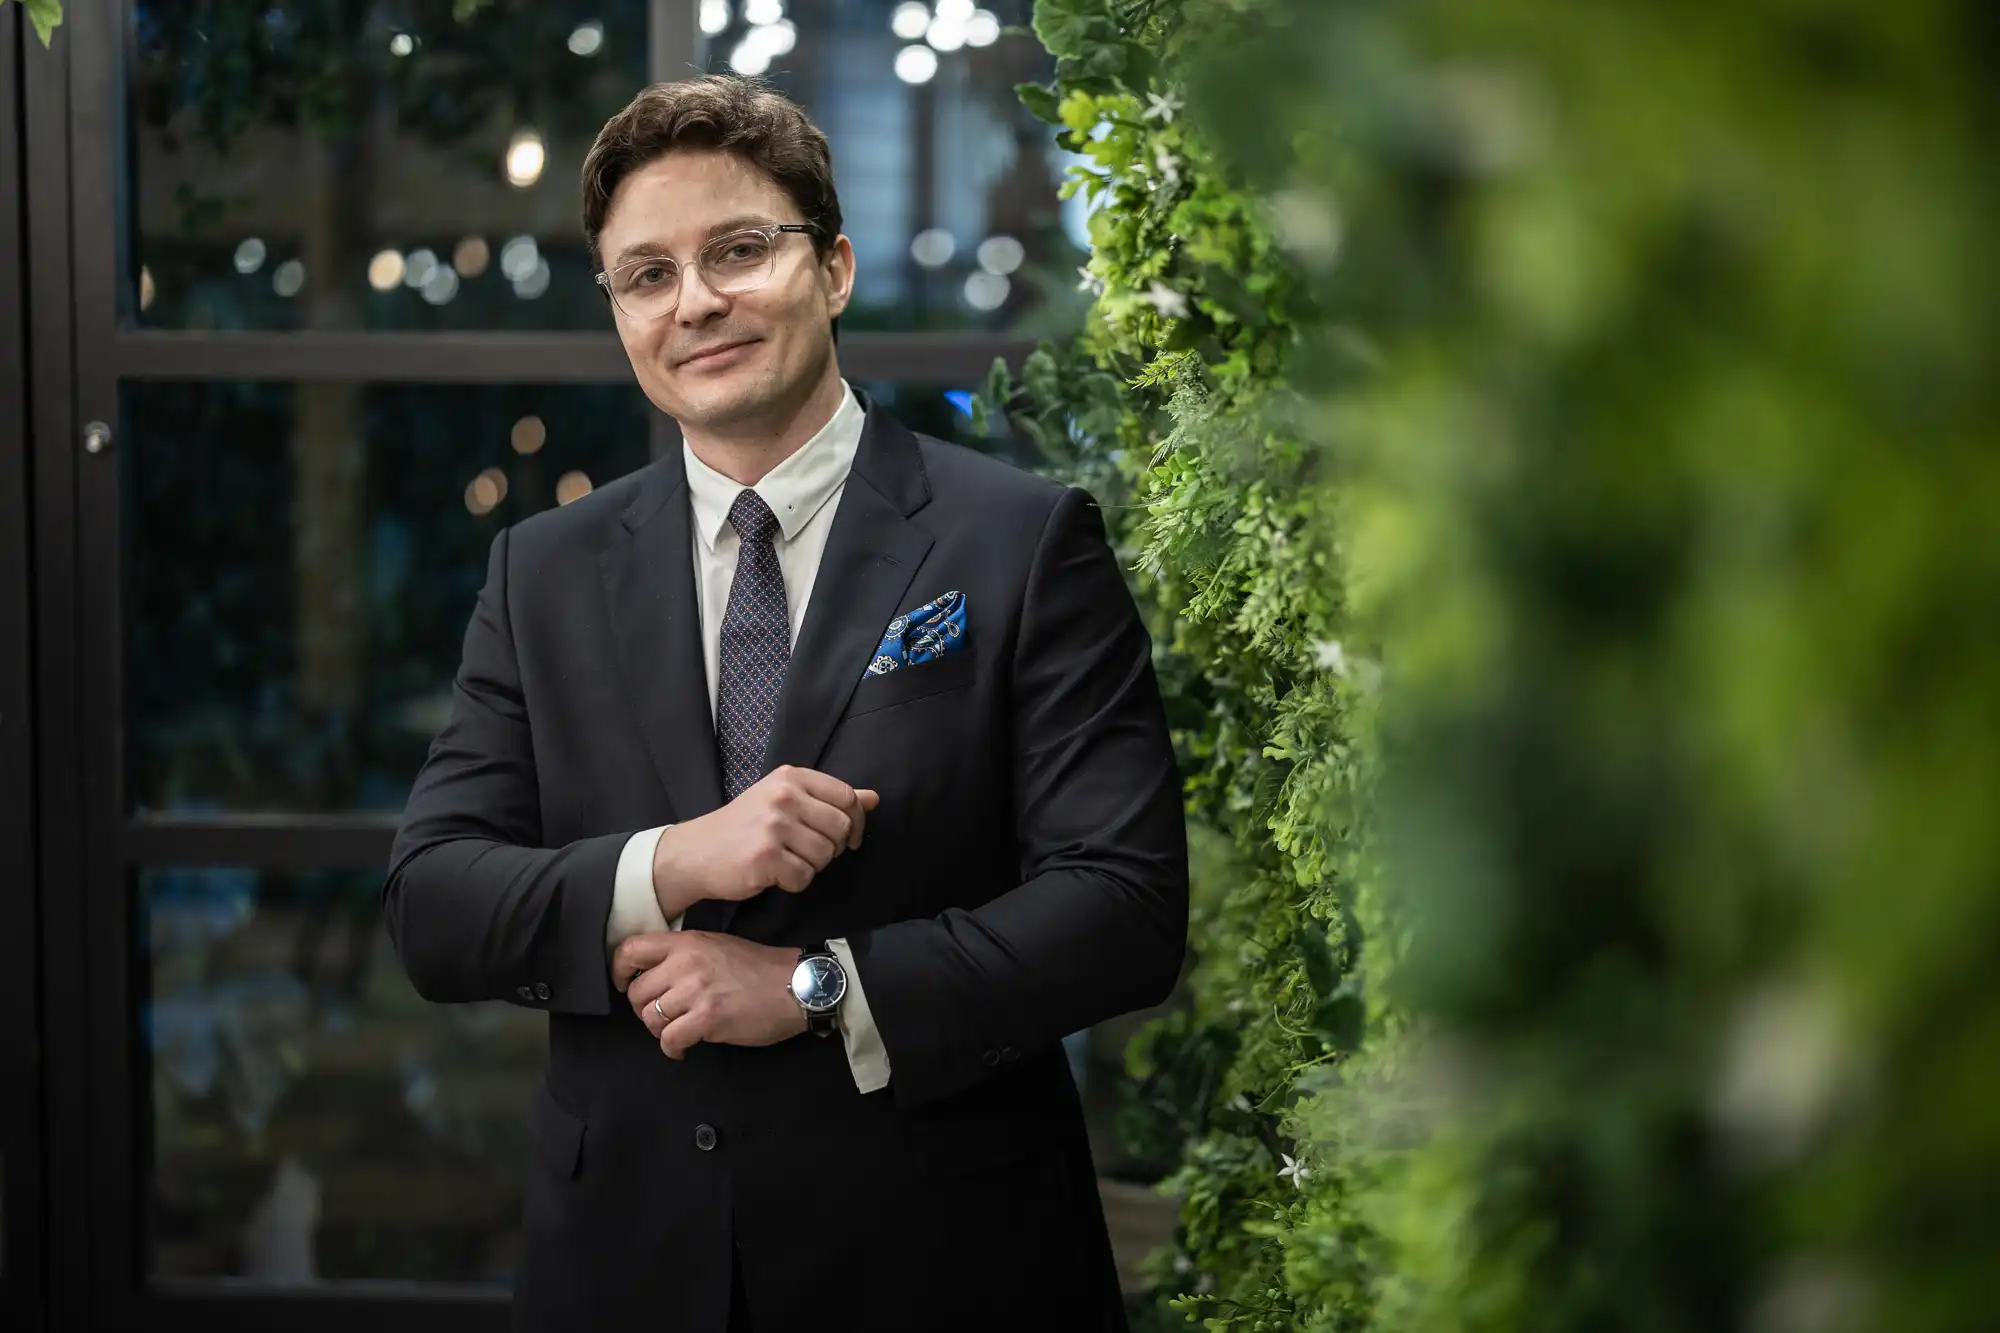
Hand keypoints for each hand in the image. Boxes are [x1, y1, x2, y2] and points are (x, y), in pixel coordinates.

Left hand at [613, 930, 804, 1058]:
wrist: (795, 985)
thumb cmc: (758, 969)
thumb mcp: (716, 946)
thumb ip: (684, 956)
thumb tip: (653, 976)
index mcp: (687, 942)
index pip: (631, 950)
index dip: (619, 971)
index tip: (625, 985)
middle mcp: (686, 962)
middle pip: (636, 992)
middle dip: (645, 1010)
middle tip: (664, 1016)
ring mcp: (696, 990)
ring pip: (650, 1018)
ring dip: (660, 1031)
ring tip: (677, 1031)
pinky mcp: (707, 1018)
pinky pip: (669, 1039)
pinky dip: (673, 1049)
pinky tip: (684, 1049)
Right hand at [652, 765, 878, 916]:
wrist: (696, 852)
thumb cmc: (745, 827)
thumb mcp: (786, 801)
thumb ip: (830, 799)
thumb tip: (874, 798)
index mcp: (792, 777)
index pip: (847, 797)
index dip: (855, 823)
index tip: (848, 839)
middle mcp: (784, 796)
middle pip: (841, 828)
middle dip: (832, 848)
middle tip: (807, 852)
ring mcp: (774, 825)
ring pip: (825, 855)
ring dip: (811, 866)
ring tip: (786, 860)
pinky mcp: (766, 856)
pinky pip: (804, 877)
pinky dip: (793, 883)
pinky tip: (774, 874)